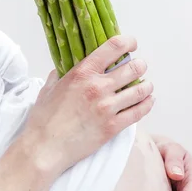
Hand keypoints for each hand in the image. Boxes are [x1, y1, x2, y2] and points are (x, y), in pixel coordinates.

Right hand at [23, 35, 153, 178]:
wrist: (45, 148)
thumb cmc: (43, 119)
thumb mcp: (49, 88)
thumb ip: (60, 74)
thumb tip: (66, 66)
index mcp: (82, 72)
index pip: (114, 47)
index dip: (128, 42)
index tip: (132, 44)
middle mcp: (98, 87)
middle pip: (134, 68)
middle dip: (140, 66)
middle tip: (139, 67)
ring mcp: (107, 107)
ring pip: (141, 90)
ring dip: (147, 85)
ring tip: (146, 85)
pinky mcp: (113, 127)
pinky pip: (140, 111)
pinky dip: (147, 104)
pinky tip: (148, 101)